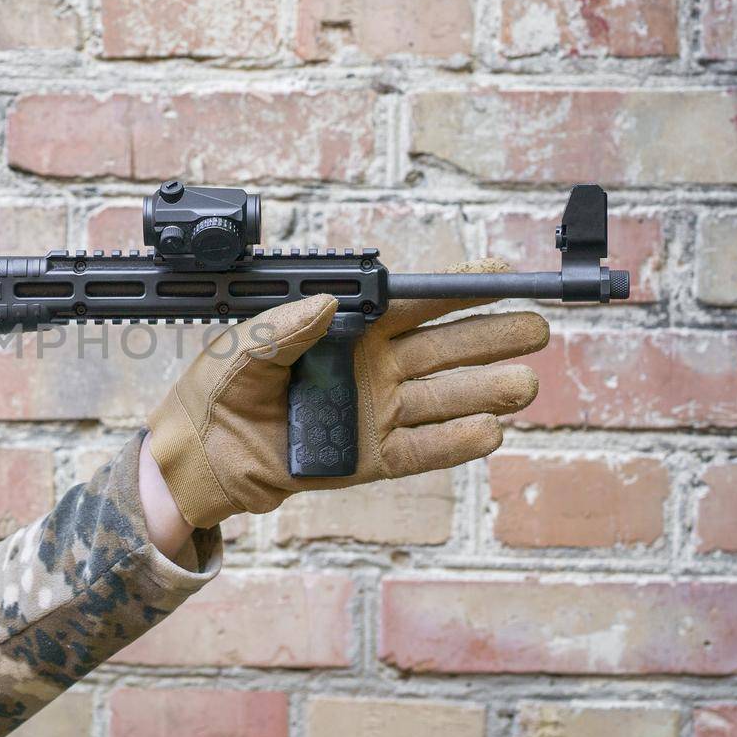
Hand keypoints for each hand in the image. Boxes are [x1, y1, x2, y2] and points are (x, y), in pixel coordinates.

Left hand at [147, 258, 547, 528]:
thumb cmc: (216, 392)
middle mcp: (371, 368)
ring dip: (486, 390)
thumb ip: (284, 327)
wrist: (201, 459)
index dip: (457, 290)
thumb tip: (326, 302)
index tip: (499, 277)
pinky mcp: (370, 458)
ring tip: (524, 384)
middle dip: (492, 335)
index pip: (412, 304)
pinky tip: (489, 432)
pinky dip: (455, 442)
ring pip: (443, 397)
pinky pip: (422, 448)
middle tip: (535, 327)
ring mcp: (375, 413)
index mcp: (346, 330)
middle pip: (445, 347)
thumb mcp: (240, 349)